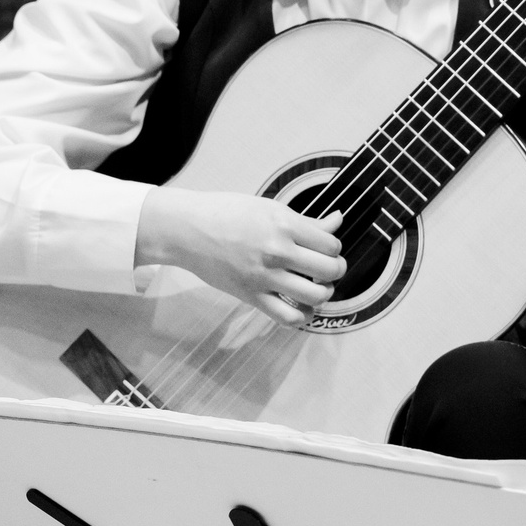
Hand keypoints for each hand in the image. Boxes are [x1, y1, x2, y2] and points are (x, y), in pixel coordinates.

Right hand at [135, 189, 343, 325]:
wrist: (187, 229)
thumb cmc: (227, 213)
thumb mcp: (271, 208)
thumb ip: (308, 221)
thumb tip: (337, 221)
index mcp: (285, 226)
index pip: (332, 245)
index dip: (334, 249)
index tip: (325, 250)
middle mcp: (278, 252)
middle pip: (329, 271)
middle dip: (335, 271)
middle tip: (326, 269)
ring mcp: (264, 277)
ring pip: (315, 296)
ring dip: (323, 293)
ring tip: (315, 287)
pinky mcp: (250, 296)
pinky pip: (287, 317)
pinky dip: (302, 317)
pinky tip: (303, 308)